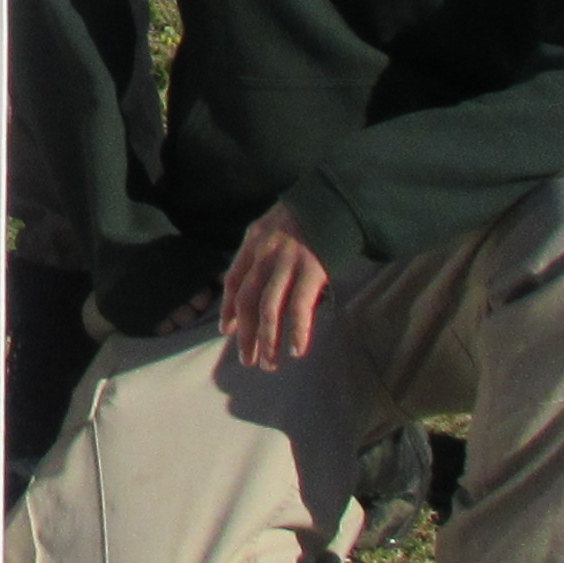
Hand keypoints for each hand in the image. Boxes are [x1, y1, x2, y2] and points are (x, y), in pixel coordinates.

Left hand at [197, 204, 328, 374]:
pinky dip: (296, 331)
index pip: (233, 281)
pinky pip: (299, 307)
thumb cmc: (306, 217)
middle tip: (248, 360)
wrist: (336, 197)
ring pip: (269, 309)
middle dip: (246, 334)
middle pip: (247, 301)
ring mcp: (287, 262)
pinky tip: (296, 350)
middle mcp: (265, 254)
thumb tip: (252, 288)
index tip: (228, 331)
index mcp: (253, 242)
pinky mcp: (312, 269)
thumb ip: (261, 252)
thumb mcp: (273, 227)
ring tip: (268, 364)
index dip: (228, 309)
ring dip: (267, 341)